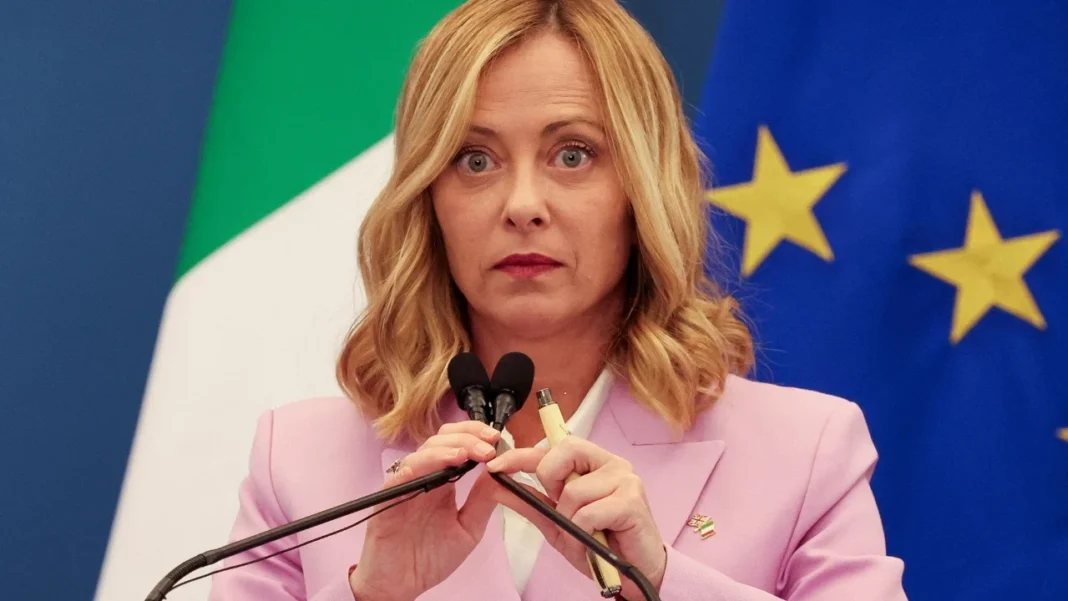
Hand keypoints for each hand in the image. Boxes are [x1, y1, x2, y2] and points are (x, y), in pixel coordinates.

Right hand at [349, 421, 500, 600]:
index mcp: (443, 482)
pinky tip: (433, 466)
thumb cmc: (430, 559)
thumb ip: (482, 501)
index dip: (476, 435)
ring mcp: (405, 485)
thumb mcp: (468, 529)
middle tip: (488, 445)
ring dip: (445, 449)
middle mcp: (423, 477)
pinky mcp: (388, 498)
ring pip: (422, 453)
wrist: (399, 585)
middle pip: (440, 440)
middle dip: (466, 436)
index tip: (497, 439)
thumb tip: (500, 472)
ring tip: (466, 454)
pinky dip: (416, 467)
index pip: (458, 445)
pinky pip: (398, 476)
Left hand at [486, 437, 666, 599]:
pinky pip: (588, 513)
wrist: (634, 575)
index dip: (521, 455)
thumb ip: (532, 503)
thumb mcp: (559, 524)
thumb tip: (499, 487)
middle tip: (562, 508)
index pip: (554, 447)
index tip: (495, 466)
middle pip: (564, 452)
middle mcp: (612, 464)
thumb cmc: (600, 545)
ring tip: (585, 532)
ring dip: (570, 520)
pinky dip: (584, 531)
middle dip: (551, 482)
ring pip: (573, 491)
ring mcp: (625, 480)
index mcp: (594, 463)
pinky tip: (597, 539)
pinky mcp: (632, 501)